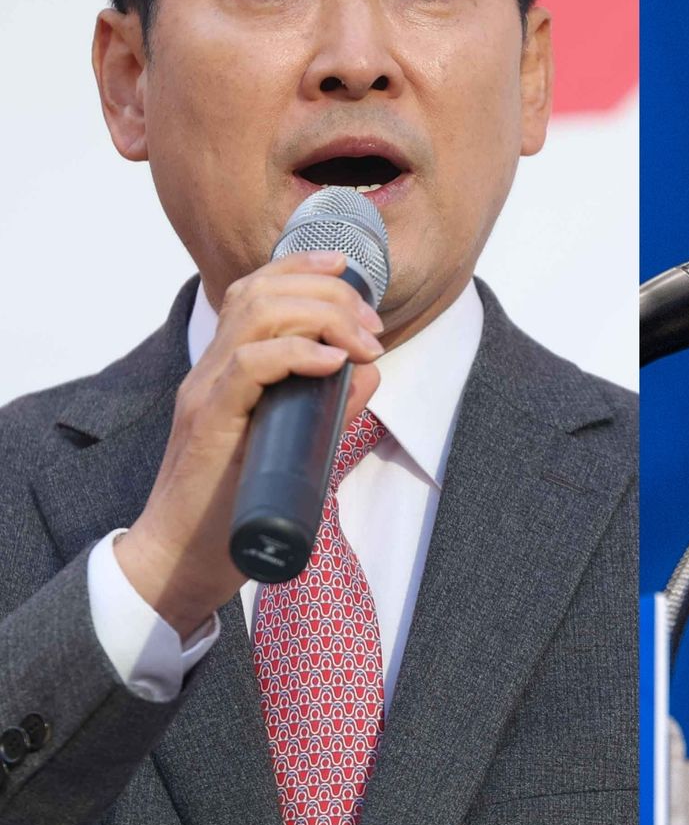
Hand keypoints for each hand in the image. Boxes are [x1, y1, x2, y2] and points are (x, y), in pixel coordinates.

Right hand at [113, 251, 384, 637]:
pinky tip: (331, 362)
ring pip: (256, 313)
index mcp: (227, 366)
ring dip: (321, 315)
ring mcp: (206, 391)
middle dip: (328, 292)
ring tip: (359, 342)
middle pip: (262, 289)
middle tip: (370, 325)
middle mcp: (212, 368)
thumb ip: (329, 407)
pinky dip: (295, 353)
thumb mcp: (295, 445)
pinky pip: (248, 365)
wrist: (181, 559)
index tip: (348, 269)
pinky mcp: (208, 421)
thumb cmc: (235, 505)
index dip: (301, 265)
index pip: (256, 288)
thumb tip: (368, 373)